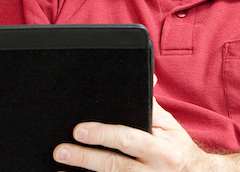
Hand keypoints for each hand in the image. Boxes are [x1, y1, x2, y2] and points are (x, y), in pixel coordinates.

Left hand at [52, 98, 218, 171]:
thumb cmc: (178, 149)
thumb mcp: (169, 126)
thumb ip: (151, 105)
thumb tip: (147, 76)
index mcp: (162, 151)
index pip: (128, 139)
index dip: (102, 134)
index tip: (78, 131)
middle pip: (114, 166)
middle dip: (85, 158)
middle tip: (61, 150)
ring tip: (60, 168)